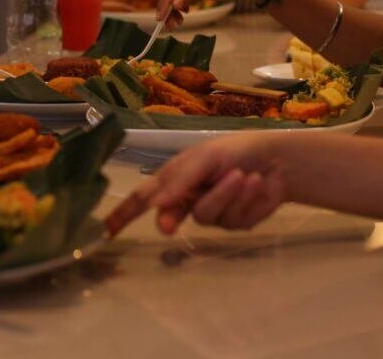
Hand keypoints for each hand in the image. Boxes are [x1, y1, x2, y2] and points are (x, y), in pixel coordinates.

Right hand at [105, 133, 286, 236]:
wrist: (278, 159)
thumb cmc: (235, 149)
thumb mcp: (205, 157)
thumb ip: (180, 182)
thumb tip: (153, 206)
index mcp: (175, 179)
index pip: (142, 199)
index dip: (122, 216)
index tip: (104, 232)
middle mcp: (188, 199)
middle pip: (169, 218)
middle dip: (173, 218)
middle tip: (168, 226)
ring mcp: (211, 214)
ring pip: (206, 217)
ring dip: (226, 195)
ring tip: (243, 175)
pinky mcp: (234, 224)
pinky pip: (232, 220)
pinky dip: (245, 199)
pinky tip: (256, 184)